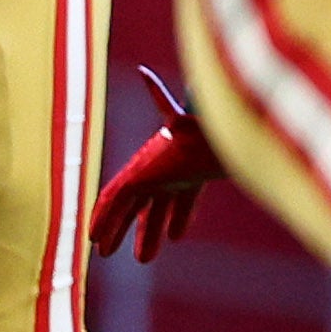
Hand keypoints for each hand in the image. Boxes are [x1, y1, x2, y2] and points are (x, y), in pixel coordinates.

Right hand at [89, 67, 222, 261]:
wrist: (238, 125)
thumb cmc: (211, 122)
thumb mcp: (182, 118)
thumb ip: (160, 99)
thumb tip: (143, 71)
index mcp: (145, 164)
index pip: (116, 194)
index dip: (103, 216)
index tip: (92, 239)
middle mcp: (156, 169)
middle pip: (131, 206)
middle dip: (118, 229)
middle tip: (105, 253)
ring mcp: (174, 174)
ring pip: (155, 210)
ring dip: (148, 233)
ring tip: (143, 260)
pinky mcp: (194, 179)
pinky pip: (181, 204)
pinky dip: (177, 219)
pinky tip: (175, 238)